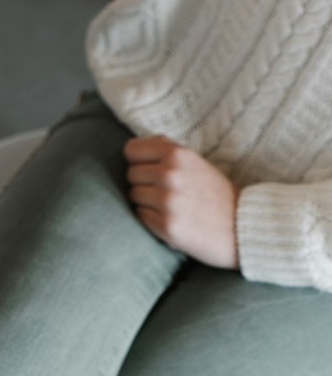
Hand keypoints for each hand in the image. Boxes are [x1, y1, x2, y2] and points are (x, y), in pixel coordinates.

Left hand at [124, 135, 239, 268]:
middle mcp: (170, 174)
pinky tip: (172, 219)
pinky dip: (152, 219)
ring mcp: (167, 201)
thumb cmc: (215, 193)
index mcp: (176, 154)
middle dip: (144, 183)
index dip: (138, 161)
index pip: (131, 151)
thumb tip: (132, 148)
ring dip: (148, 202)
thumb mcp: (194, 160)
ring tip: (171, 206)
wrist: (243, 228)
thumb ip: (165, 149)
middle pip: (131, 175)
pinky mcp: (167, 226)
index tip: (149, 169)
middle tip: (166, 192)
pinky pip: (141, 216)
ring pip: (134, 196)